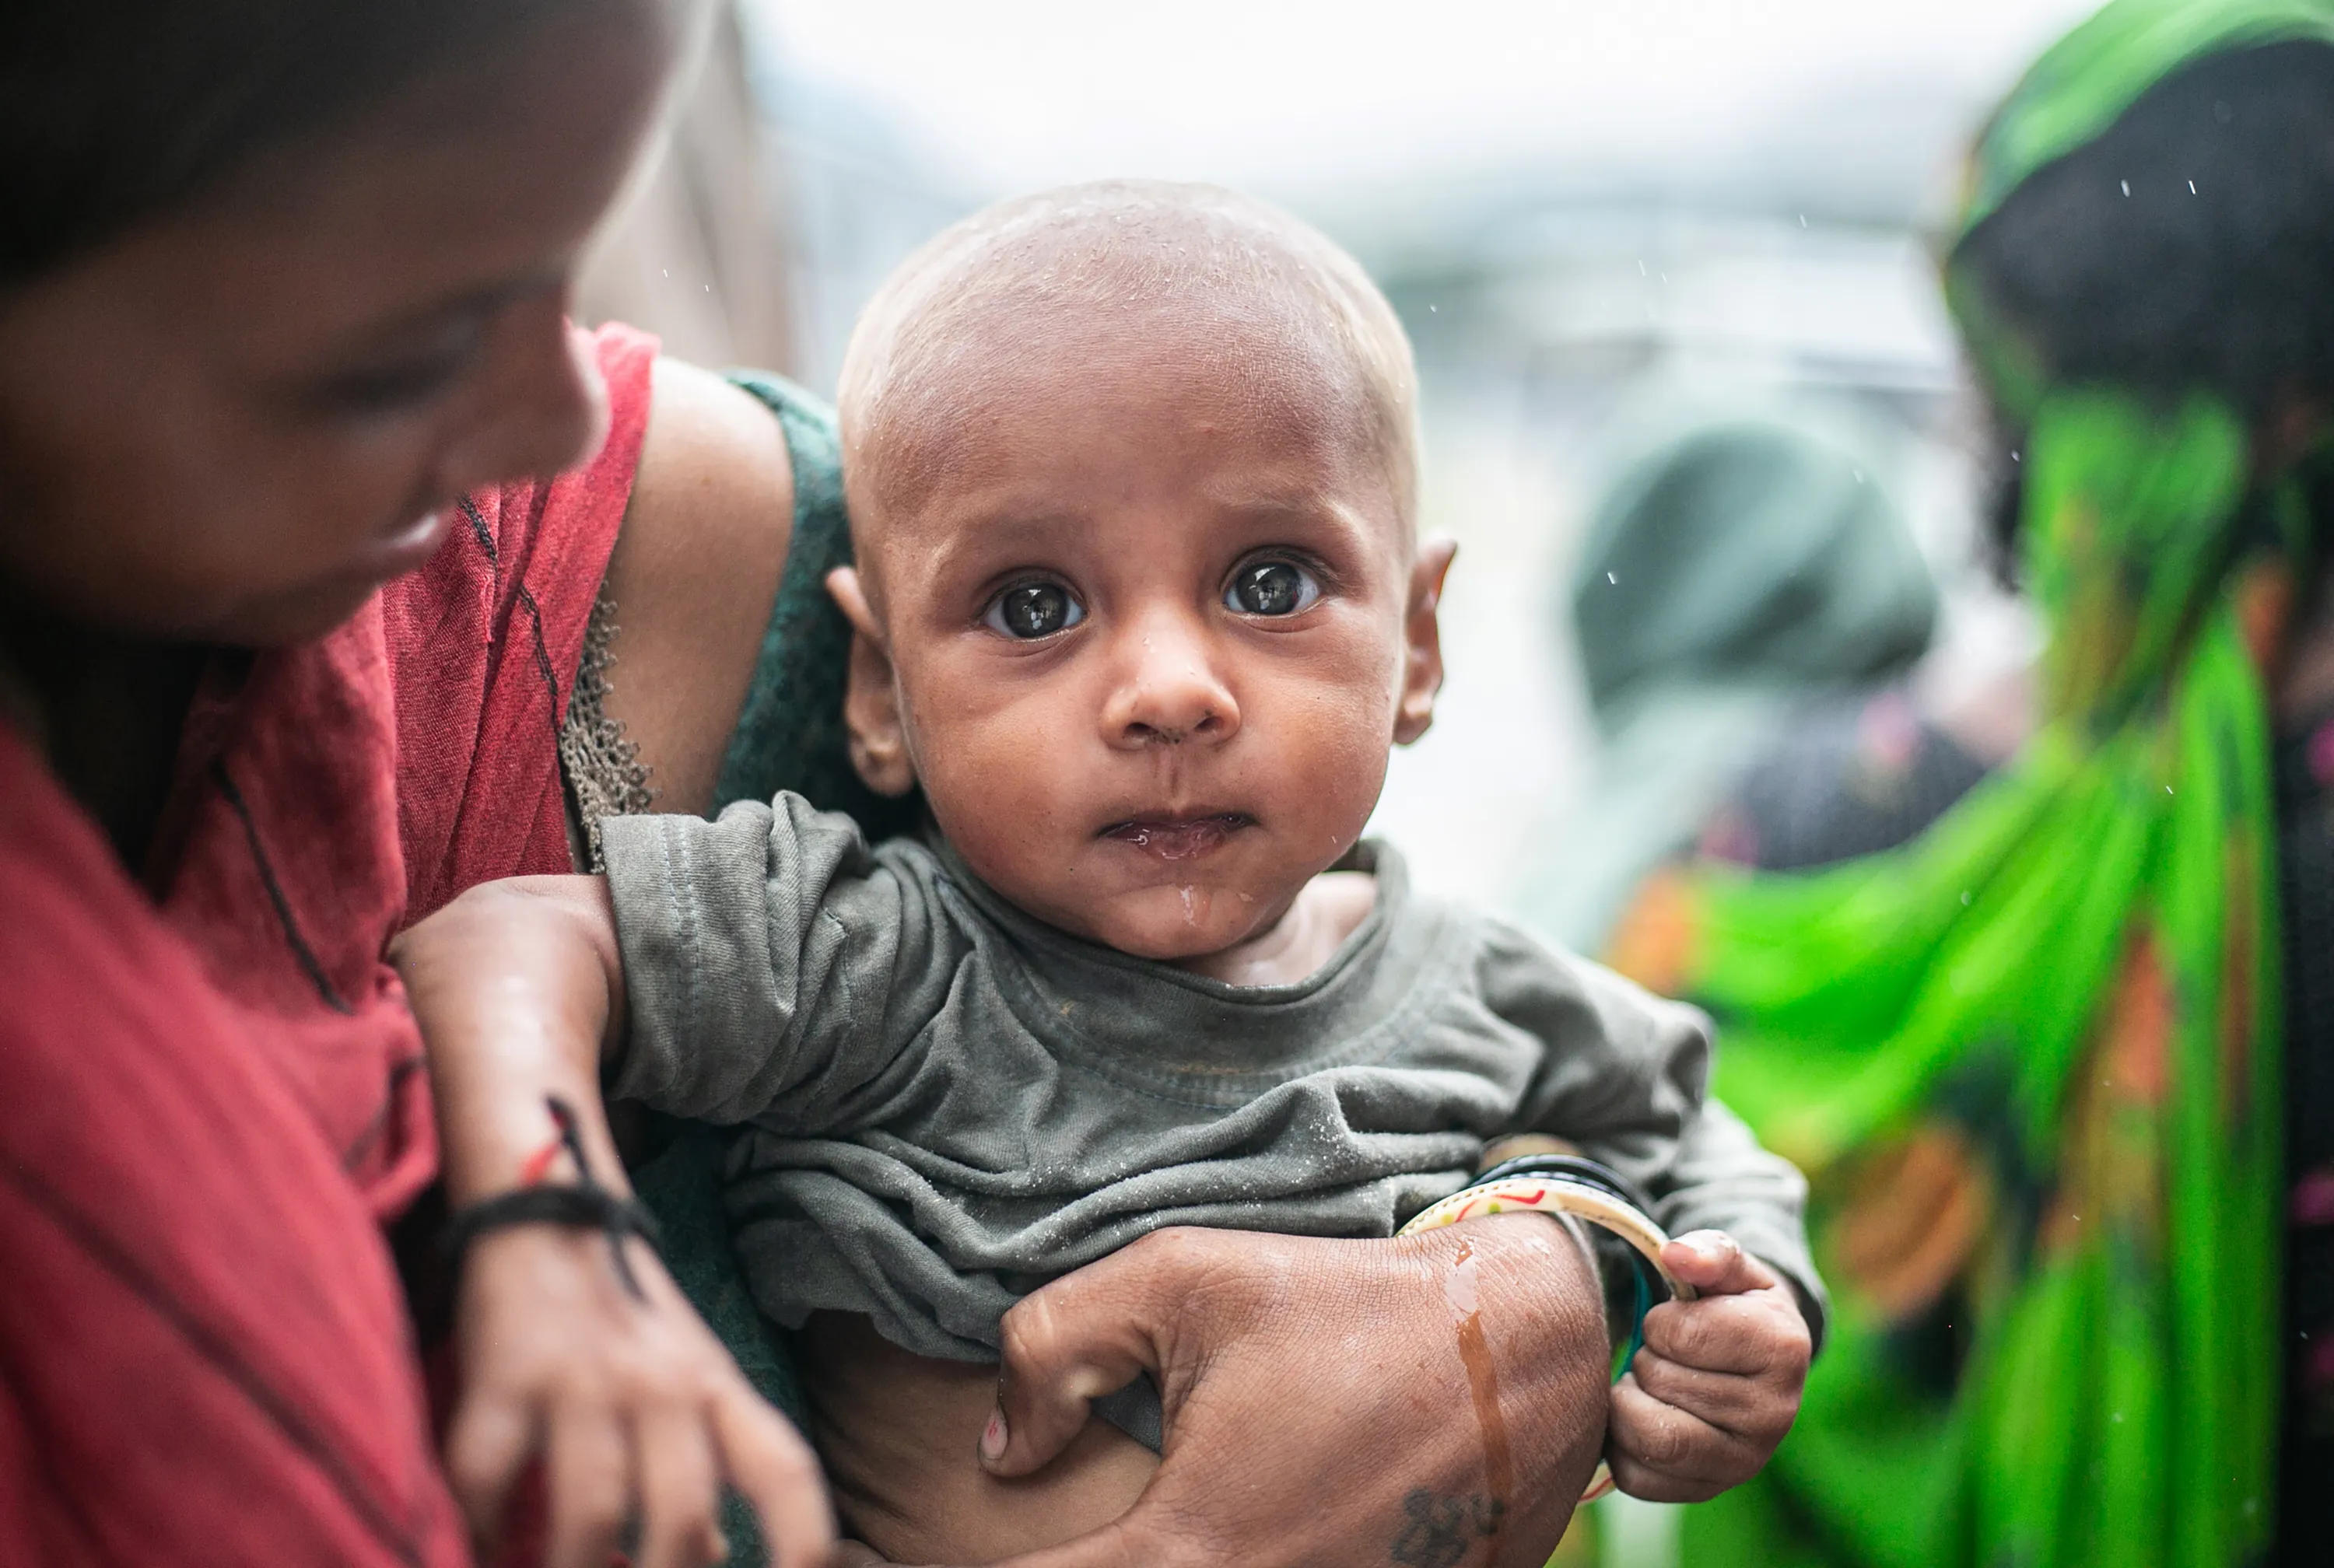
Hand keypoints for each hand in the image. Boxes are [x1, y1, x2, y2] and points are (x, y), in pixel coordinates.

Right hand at [446, 1222, 835, 1567]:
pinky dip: (476, 1527)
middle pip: (681, 1515)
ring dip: (571, 1567)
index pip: (784, 1471)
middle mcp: (661, 1384)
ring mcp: (584, 1378)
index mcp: (716, 1388)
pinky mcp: (506, 1372)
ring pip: (592, 1510)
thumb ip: (707, 1461)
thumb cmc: (625, 1317)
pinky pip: (487, 1475)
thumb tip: (710, 1557)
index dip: (803, 1543)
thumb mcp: (687, 1377)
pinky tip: (478, 1545)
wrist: (551, 1210)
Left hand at [976, 1220, 1611, 1567]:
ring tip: (1168, 1503)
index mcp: (1191, 1551)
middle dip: (1080, 1562)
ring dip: (1163, 1560)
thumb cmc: (1346, 1305)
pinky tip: (1232, 1518)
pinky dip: (1236, 1558)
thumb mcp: (1180, 1279)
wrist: (1523, 1350)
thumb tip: (998, 1448)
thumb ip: (1050, 1351)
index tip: (904, 1542)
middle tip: (1039, 1528)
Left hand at [1605, 1230, 1809, 1502]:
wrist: (1752, 1364)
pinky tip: (1648, 1416)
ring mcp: (1744, 1462)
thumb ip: (1706, 1252)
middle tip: (1667, 1356)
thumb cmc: (1731, 1305)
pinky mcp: (1707, 1491)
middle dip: (1646, 1358)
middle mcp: (1776, 1415)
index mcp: (1784, 1349)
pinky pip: (1636, 1476)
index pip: (1680, 1333)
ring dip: (1630, 1400)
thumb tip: (1676, 1255)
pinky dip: (1622, 1444)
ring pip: (1648, 1437)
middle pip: (1659, 1381)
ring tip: (1653, 1384)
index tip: (1680, 1321)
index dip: (1663, 1320)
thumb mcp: (1728, 1267)